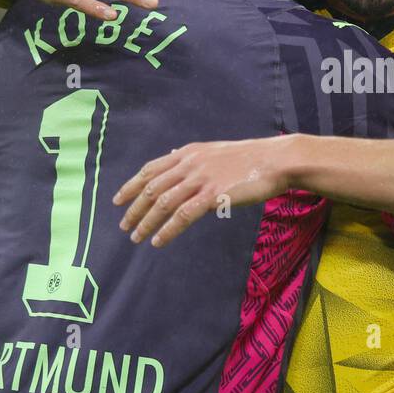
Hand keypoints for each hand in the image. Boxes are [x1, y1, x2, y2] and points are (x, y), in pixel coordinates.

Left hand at [113, 137, 292, 246]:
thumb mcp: (215, 151)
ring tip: (137, 237)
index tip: (118, 200)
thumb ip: (194, 157)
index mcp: (188, 153)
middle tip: (124, 226)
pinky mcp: (213, 195)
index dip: (131, 186)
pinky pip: (182, 216)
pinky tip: (159, 240)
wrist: (275, 161)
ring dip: (146, 222)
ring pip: (163, 203)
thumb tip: (175, 155)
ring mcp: (200, 179)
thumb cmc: (250, 159)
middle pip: (151, 188)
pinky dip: (167, 230)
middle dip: (134, 209)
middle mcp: (189, 164)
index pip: (150, 169)